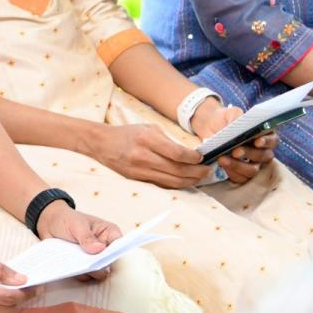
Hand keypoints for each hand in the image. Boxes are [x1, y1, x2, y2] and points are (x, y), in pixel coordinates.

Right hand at [0, 245, 31, 312]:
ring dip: (13, 309)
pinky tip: (7, 301)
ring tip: (22, 295)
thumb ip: (0, 269)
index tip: (36, 285)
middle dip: (22, 302)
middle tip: (33, 290)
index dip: (25, 293)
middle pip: (5, 312)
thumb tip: (21, 279)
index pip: (7, 298)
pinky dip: (1, 312)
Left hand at [36, 201, 121, 280]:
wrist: (48, 224)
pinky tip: (69, 269)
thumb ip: (87, 237)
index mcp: (108, 233)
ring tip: (76, 265)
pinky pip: (85, 276)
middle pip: (110, 262)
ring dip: (88, 272)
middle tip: (87, 263)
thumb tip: (99, 248)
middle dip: (100, 265)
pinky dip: (78, 275)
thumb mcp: (76, 225)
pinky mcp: (83, 267)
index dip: (115, 253)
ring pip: (98, 272)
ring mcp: (93, 259)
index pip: (119, 245)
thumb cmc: (66, 219)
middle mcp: (104, 247)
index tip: (105, 258)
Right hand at [94, 123, 209, 188]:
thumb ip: (169, 141)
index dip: (194, 159)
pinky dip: (176, 184)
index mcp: (148, 139)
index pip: (177, 154)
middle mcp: (144, 156)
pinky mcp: (137, 179)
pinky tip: (186, 181)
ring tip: (200, 177)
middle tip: (208, 170)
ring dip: (189, 181)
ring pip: (171, 181)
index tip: (203, 158)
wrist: (103, 143)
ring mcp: (140, 170)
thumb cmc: (129, 133)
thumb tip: (190, 153)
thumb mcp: (150, 128)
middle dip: (196, 172)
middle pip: (177, 170)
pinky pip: (162, 184)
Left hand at [192, 100, 277, 183]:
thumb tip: (237, 124)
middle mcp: (262, 150)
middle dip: (250, 154)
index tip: (257, 141)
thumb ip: (236, 116)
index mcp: (264, 134)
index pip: (273, 140)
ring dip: (238, 165)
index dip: (267, 142)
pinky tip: (223, 165)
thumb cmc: (225, 119)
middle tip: (235, 151)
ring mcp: (253, 163)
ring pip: (253, 170)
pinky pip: (241, 178)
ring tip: (223, 159)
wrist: (210, 127)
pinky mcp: (241, 172)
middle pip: (264, 157)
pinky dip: (232, 172)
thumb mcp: (231, 113)